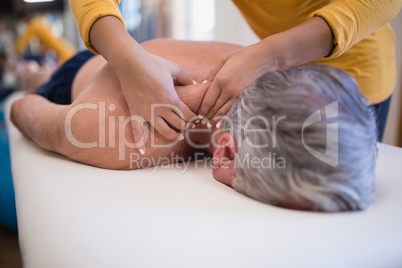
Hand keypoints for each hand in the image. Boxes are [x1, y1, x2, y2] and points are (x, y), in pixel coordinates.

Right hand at [89, 16, 195, 154]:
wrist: (129, 62)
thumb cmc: (153, 63)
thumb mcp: (175, 69)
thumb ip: (186, 78)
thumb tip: (196, 82)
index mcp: (171, 99)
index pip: (188, 116)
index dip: (195, 119)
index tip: (199, 119)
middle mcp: (160, 109)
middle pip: (178, 125)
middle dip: (186, 127)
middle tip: (190, 126)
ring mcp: (147, 112)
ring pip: (163, 131)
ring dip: (173, 135)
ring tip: (178, 135)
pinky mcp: (135, 112)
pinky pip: (136, 131)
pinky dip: (139, 143)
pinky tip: (142, 152)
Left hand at [198, 42, 272, 122]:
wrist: (261, 58)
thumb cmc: (241, 57)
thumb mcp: (223, 61)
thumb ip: (212, 74)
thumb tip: (203, 84)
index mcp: (220, 79)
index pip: (208, 101)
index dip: (202, 110)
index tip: (199, 115)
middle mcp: (228, 89)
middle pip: (214, 108)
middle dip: (207, 117)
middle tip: (202, 122)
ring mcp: (238, 94)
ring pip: (223, 111)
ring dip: (216, 119)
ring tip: (210, 124)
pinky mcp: (245, 97)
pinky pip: (233, 109)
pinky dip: (226, 117)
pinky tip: (222, 121)